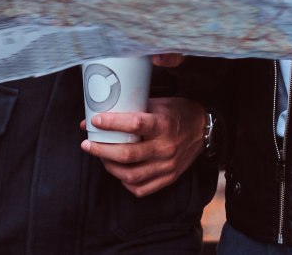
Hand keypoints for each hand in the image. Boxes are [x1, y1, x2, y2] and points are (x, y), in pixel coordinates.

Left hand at [80, 97, 205, 196]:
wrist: (204, 129)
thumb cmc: (177, 113)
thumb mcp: (157, 103)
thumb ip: (129, 109)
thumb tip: (95, 116)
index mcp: (163, 124)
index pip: (134, 124)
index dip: (112, 123)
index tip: (95, 121)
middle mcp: (166, 147)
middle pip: (127, 154)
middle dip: (101, 150)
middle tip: (87, 144)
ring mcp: (167, 166)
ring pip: (131, 174)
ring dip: (110, 167)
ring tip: (101, 157)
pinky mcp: (169, 178)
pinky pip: (141, 188)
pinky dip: (126, 182)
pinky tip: (119, 172)